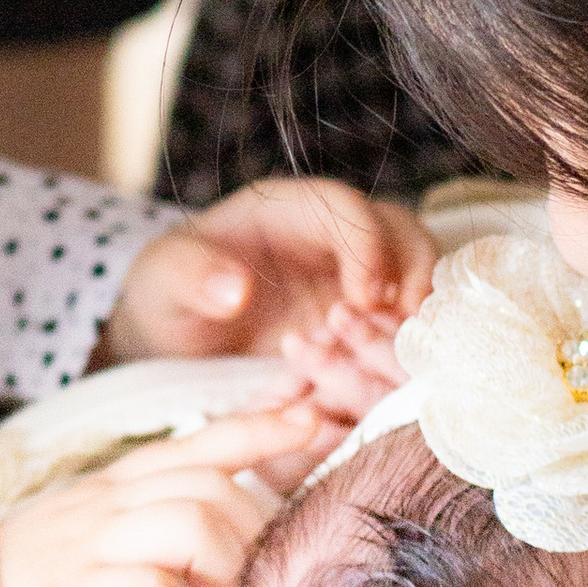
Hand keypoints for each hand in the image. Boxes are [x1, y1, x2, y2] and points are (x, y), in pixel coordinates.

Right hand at [0, 395, 337, 586]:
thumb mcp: (84, 558)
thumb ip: (140, 549)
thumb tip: (214, 573)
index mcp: (105, 493)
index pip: (194, 443)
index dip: (256, 428)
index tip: (311, 417)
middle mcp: (101, 506)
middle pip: (211, 487)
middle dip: (246, 540)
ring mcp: (87, 545)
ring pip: (193, 525)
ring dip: (217, 582)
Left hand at [100, 181, 438, 414]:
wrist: (179, 333)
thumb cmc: (171, 291)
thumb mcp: (165, 281)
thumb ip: (193, 277)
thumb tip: (233, 290)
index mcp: (288, 210)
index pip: (345, 208)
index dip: (366, 247)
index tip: (366, 298)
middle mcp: (333, 235)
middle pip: (401, 231)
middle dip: (415, 275)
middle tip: (408, 327)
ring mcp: (355, 276)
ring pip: (417, 274)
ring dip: (422, 313)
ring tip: (412, 355)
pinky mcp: (363, 319)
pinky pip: (404, 322)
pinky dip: (409, 346)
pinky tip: (396, 378)